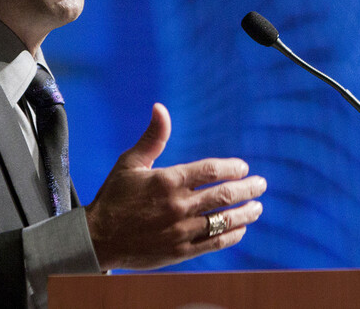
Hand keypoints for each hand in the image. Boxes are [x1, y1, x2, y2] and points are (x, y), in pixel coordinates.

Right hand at [84, 103, 265, 270]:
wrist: (98, 238)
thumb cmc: (114, 196)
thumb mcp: (130, 163)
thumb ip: (152, 137)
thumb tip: (160, 107)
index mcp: (168, 180)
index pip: (211, 171)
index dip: (232, 168)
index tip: (243, 168)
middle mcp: (178, 205)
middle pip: (224, 195)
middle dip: (248, 189)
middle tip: (261, 184)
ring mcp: (180, 230)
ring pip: (224, 220)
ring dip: (245, 213)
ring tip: (257, 207)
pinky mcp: (180, 252)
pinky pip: (214, 242)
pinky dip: (231, 235)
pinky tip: (241, 229)